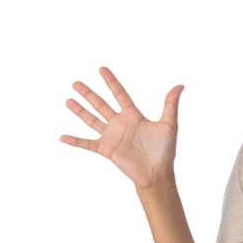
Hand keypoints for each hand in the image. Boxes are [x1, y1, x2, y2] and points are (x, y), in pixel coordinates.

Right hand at [59, 66, 184, 189]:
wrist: (157, 173)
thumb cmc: (165, 151)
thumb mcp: (169, 124)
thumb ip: (170, 104)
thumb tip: (180, 85)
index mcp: (133, 115)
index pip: (120, 94)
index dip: (111, 82)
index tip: (101, 69)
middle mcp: (120, 123)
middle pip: (100, 104)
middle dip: (88, 93)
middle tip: (75, 83)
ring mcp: (111, 136)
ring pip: (91, 120)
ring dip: (79, 111)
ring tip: (68, 100)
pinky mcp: (106, 149)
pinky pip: (87, 144)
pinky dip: (74, 141)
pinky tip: (62, 137)